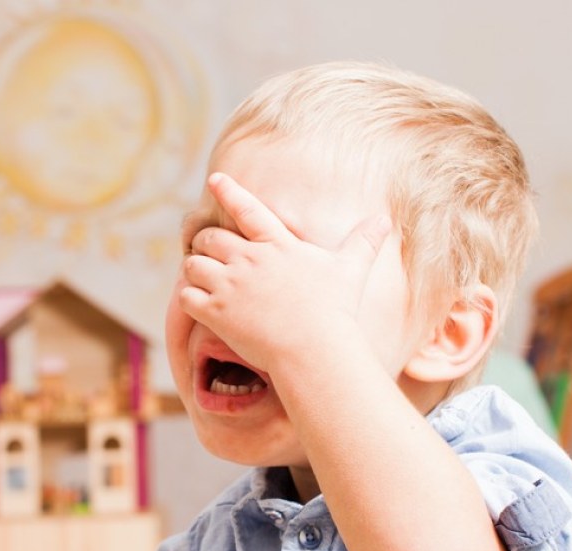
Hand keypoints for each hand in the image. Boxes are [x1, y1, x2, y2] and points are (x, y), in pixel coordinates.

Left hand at [178, 172, 392, 374]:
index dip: (228, 192)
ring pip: (193, 265)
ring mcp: (230, 285)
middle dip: (205, 244)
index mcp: (277, 245)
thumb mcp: (351, 270)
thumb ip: (363, 242)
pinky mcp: (216, 312)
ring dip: (194, 270)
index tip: (215, 180)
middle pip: (209, 238)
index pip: (247, 209)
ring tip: (201, 279)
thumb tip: (384, 220)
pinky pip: (187, 295)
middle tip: (208, 253)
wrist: (314, 349)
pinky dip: (189, 297)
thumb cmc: (335, 311)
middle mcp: (248, 259)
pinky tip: (197, 303)